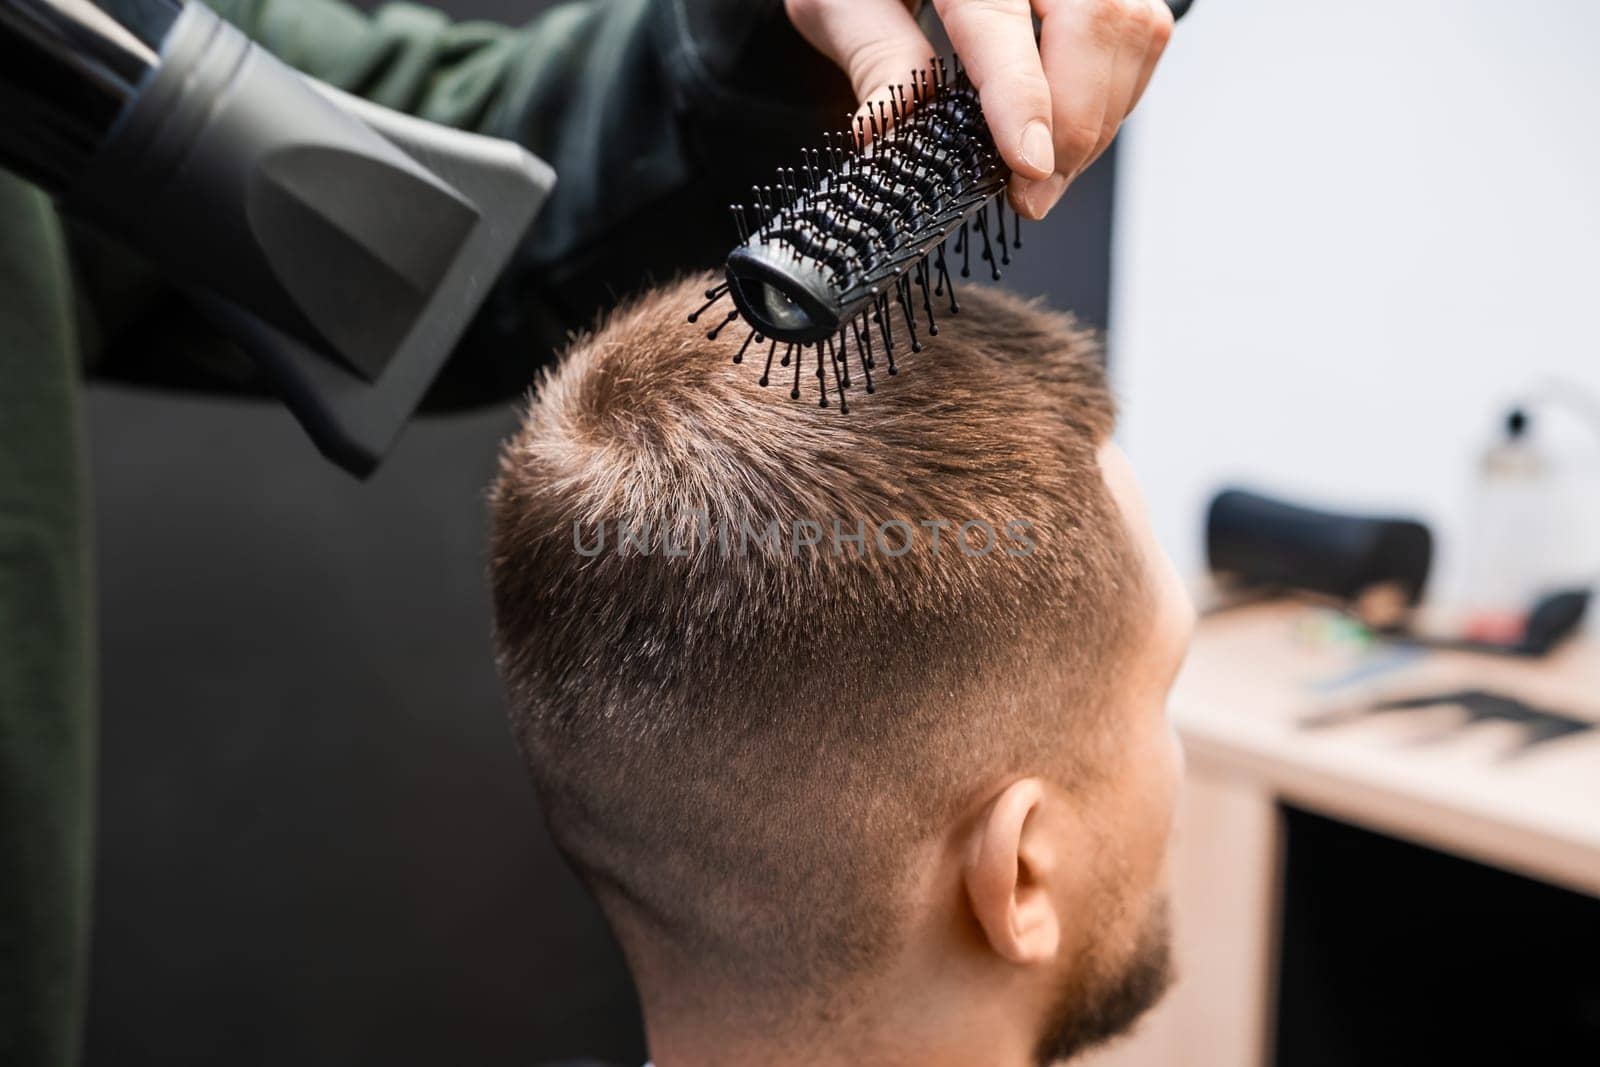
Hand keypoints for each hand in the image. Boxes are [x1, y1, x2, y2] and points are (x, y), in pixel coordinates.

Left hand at [784, 0, 1173, 219]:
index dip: (1022, 99)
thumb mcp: (842, 1)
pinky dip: (1114, 95)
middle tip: (1032, 195)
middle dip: (1074, 124)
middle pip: (1095, 20)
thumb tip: (888, 133)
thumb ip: (876, 57)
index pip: (1002, 21)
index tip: (1028, 167)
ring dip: (1099, 119)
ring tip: (1047, 177)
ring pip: (1132, 28)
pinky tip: (1069, 134)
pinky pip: (1141, 32)